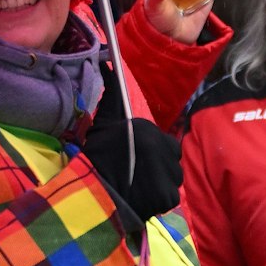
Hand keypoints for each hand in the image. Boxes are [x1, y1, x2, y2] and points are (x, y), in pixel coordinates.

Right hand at [79, 85, 181, 225]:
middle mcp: (167, 149)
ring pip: (172, 178)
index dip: (151, 152)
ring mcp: (170, 174)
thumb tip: (109, 66)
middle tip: (137, 175)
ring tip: (138, 188)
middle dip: (158, 167)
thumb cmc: (97, 154)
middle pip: (171, 160)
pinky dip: (158, 199)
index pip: (165, 144)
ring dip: (159, 183)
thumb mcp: (104, 122)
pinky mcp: (169, 196)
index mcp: (152, 131)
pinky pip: (168, 197)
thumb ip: (112, 95)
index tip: (135, 159)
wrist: (94, 189)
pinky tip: (142, 199)